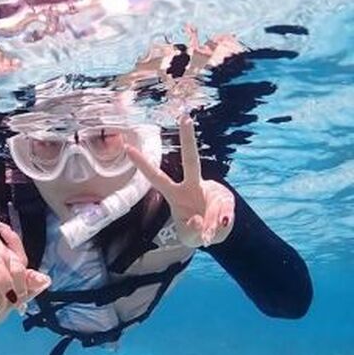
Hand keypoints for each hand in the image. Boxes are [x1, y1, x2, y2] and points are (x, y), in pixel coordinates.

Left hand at [127, 116, 234, 247]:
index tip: (127, 147)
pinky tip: (218, 227)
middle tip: (185, 117)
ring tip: (207, 233)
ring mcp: (210, 189)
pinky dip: (221, 226)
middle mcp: (191, 186)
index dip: (142, 164)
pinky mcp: (226, 197)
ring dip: (211, 222)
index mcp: (174, 193)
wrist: (214, 233)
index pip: (156, 176)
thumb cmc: (195, 231)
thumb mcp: (190, 238)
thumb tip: (199, 220)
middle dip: (188, 139)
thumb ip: (193, 231)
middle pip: (191, 160)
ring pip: (214, 200)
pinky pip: (224, 214)